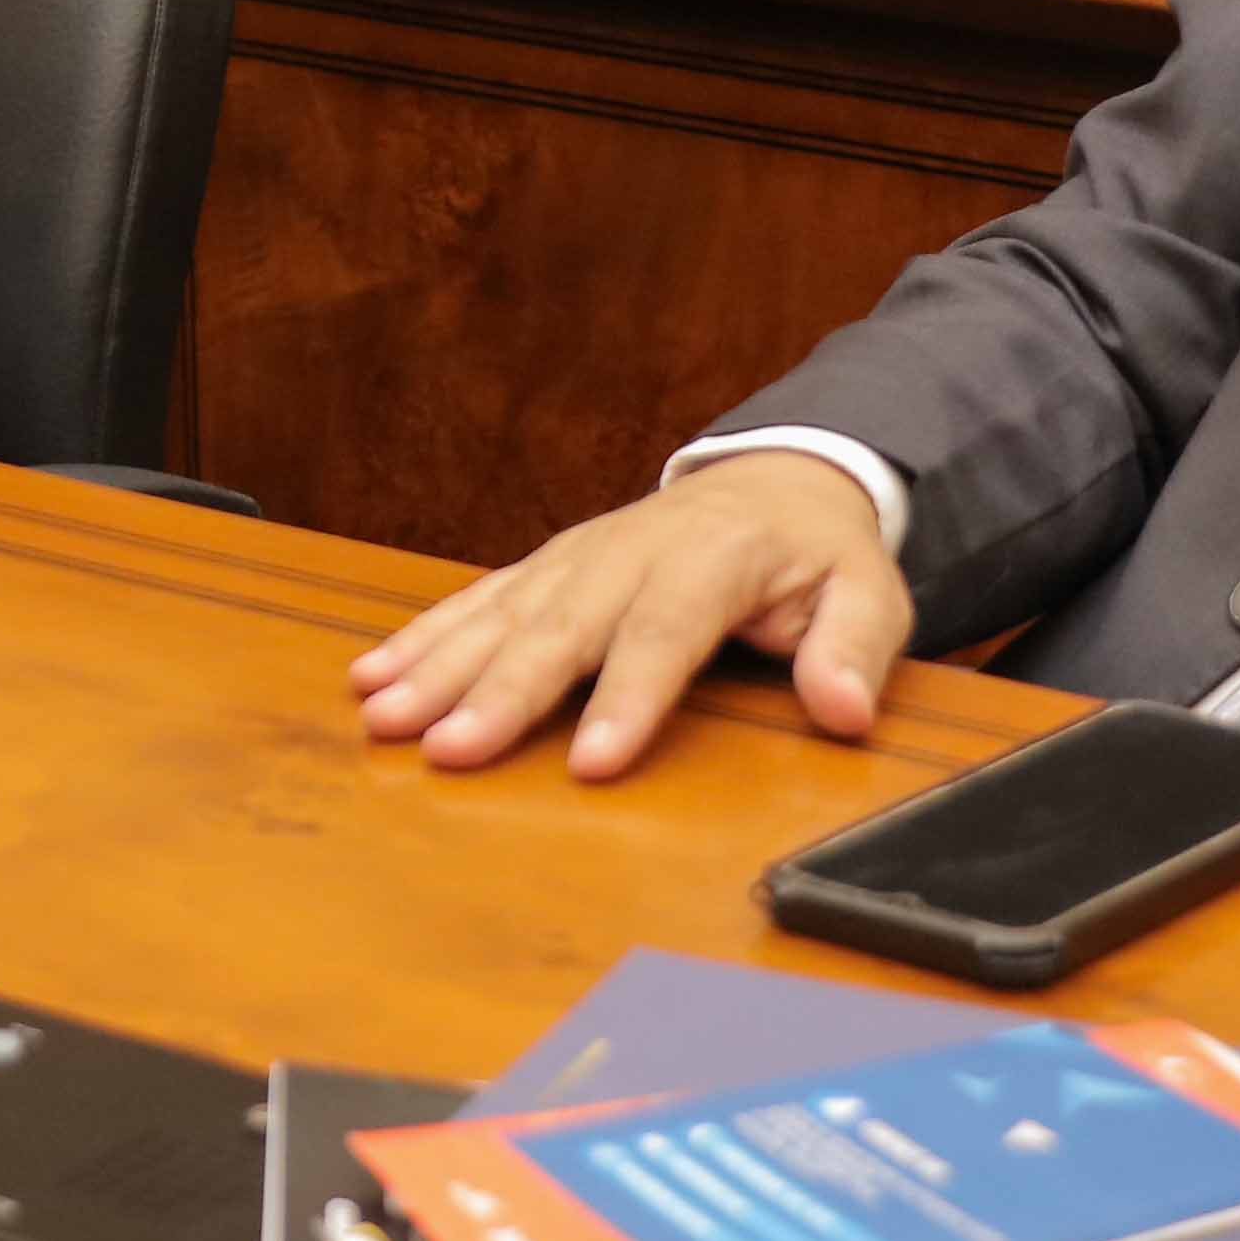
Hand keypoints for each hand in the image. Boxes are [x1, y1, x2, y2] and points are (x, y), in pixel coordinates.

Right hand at [344, 452, 910, 781]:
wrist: (776, 477)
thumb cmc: (818, 552)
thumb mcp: (867, 592)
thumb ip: (855, 648)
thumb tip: (844, 709)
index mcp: (713, 558)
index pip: (667, 631)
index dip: (630, 697)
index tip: (592, 763)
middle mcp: (631, 551)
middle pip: (561, 627)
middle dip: (500, 691)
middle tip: (447, 750)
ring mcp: (580, 556)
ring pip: (503, 613)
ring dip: (439, 667)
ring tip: (383, 718)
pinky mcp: (548, 566)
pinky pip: (478, 600)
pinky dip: (422, 637)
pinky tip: (372, 676)